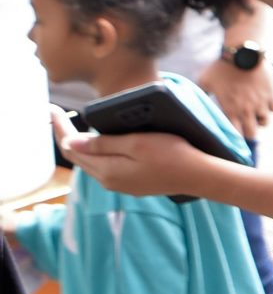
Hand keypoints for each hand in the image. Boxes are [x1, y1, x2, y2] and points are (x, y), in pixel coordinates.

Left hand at [58, 126, 221, 199]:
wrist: (200, 176)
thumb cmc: (173, 155)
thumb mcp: (136, 144)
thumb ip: (102, 144)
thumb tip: (71, 141)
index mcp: (107, 170)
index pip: (72, 147)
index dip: (59, 127)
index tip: (51, 109)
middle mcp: (109, 181)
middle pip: (77, 157)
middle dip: (65, 135)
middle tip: (56, 115)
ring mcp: (121, 185)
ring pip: (90, 163)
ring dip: (80, 146)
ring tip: (73, 127)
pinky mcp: (132, 185)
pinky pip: (104, 168)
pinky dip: (96, 154)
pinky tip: (98, 144)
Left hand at [198, 52, 272, 139]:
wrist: (242, 53)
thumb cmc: (221, 66)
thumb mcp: (205, 80)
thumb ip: (202, 93)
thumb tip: (195, 100)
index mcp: (230, 109)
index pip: (235, 133)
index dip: (235, 135)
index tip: (235, 132)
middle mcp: (247, 110)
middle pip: (252, 134)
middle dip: (250, 133)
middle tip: (247, 127)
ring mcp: (261, 103)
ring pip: (266, 123)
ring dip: (261, 120)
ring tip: (257, 114)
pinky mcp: (272, 94)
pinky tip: (268, 102)